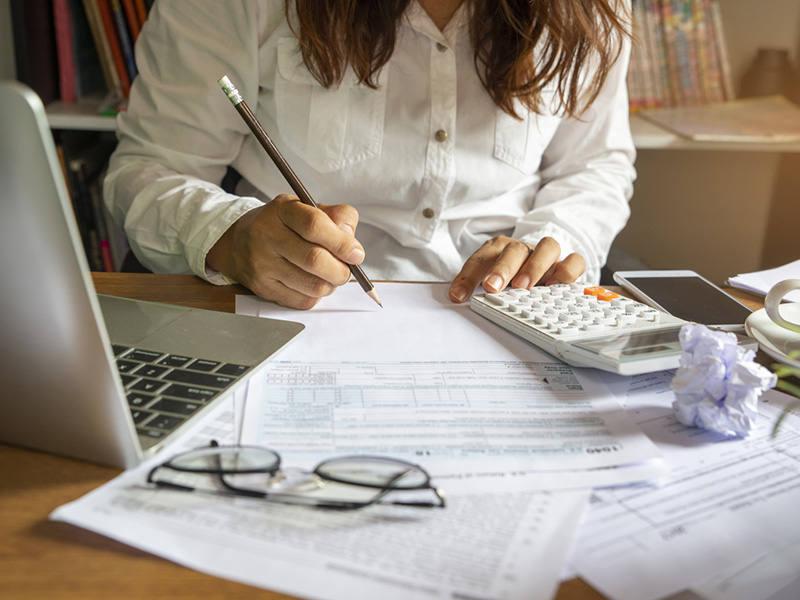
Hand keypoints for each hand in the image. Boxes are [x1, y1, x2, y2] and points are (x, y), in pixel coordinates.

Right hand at [206, 194, 364, 308]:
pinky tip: (312, 283)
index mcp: (282, 210)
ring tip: (330, 276)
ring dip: (331, 285)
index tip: (356, 254)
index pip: (314, 225)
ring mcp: (262, 264)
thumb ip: (337, 218)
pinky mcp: (262, 288)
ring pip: (312, 285)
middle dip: (341, 270)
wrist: (239, 242)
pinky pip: (302, 301)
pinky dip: (316, 296)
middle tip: (347, 270)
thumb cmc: (283, 225)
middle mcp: (267, 235)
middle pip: (314, 259)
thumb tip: (353, 245)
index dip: (341, 243)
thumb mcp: (309, 209)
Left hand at [448, 236, 585, 302]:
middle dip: (502, 268)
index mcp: (498, 249)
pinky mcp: (567, 264)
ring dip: (535, 266)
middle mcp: (524, 249)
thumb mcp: (488, 279)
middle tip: (492, 287)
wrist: (538, 263)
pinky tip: (555, 287)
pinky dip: (567, 271)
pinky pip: (575, 260)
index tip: (458, 296)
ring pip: (548, 246)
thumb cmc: (509, 275)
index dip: (468, 277)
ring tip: (524, 286)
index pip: (480, 259)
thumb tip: (458, 298)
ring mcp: (547, 255)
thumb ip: (475, 286)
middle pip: (515, 249)